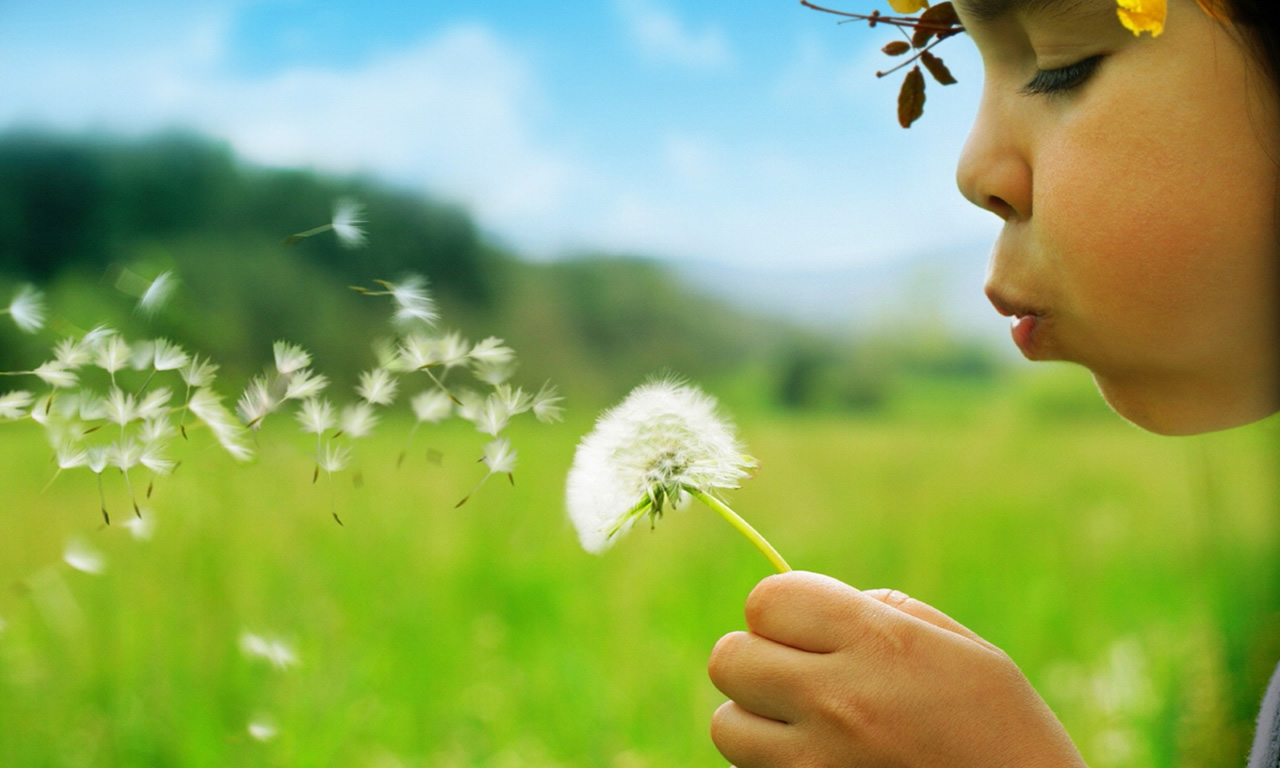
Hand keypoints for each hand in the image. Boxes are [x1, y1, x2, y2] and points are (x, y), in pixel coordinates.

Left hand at [707, 571, 1086, 766]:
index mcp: (876, 643)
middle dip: (756, 660)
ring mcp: (816, 764)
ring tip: (807, 727)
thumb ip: (879, 613)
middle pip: (729, 659)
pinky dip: (772, 765)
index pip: (765, 600)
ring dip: (755, 721)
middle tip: (797, 675)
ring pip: (726, 725)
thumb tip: (812, 610)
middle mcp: (836, 701)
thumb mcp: (959, 648)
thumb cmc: (1002, 729)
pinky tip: (822, 762)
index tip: (805, 628)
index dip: (780, 610)